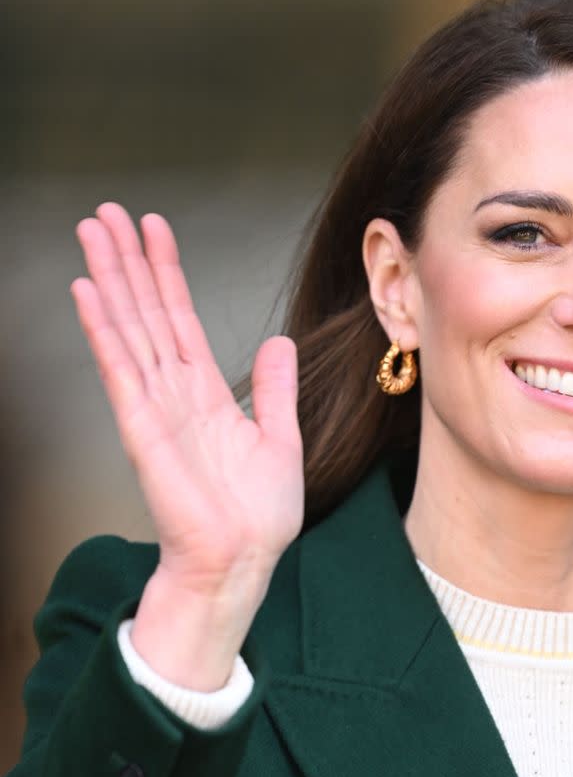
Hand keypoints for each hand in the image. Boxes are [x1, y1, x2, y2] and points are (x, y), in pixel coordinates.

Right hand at [70, 203, 303, 601]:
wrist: (241, 563)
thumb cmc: (257, 519)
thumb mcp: (281, 441)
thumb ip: (274, 392)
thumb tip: (279, 344)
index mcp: (206, 396)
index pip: (181, 320)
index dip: (167, 273)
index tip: (154, 229)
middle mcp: (175, 395)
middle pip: (145, 313)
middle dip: (127, 261)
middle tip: (106, 212)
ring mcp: (155, 409)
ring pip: (128, 329)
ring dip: (109, 279)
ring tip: (91, 231)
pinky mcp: (142, 430)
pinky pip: (120, 370)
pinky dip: (104, 330)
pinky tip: (88, 293)